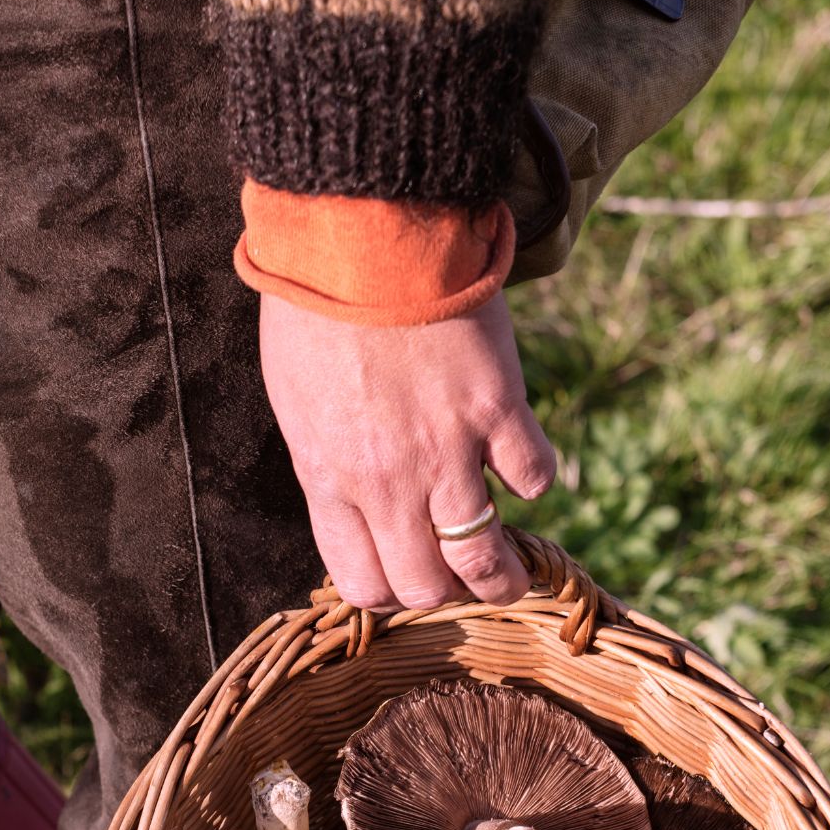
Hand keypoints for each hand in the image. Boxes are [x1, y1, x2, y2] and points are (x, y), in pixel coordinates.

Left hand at [259, 290, 555, 612]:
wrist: (362, 234)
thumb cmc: (316, 311)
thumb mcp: (298, 403)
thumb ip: (328, 465)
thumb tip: (358, 507)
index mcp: (329, 479)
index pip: (363, 583)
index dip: (389, 593)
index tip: (405, 579)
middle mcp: (387, 480)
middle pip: (426, 585)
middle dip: (447, 595)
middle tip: (463, 582)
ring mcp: (446, 449)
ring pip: (482, 555)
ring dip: (503, 576)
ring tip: (515, 576)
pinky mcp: (498, 408)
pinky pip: (532, 476)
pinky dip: (531, 478)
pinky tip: (521, 465)